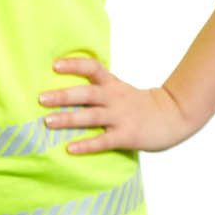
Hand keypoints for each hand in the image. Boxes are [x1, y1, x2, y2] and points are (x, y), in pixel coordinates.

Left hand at [39, 57, 200, 153]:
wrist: (172, 116)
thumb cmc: (138, 103)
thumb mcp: (119, 88)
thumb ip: (97, 86)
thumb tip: (63, 86)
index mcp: (112, 84)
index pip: (93, 67)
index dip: (74, 65)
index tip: (55, 65)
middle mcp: (115, 98)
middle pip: (87, 93)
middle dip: (63, 95)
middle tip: (41, 98)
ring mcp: (121, 117)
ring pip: (91, 117)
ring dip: (69, 119)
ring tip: (48, 122)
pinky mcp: (126, 136)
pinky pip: (104, 141)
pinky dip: (87, 145)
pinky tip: (70, 148)